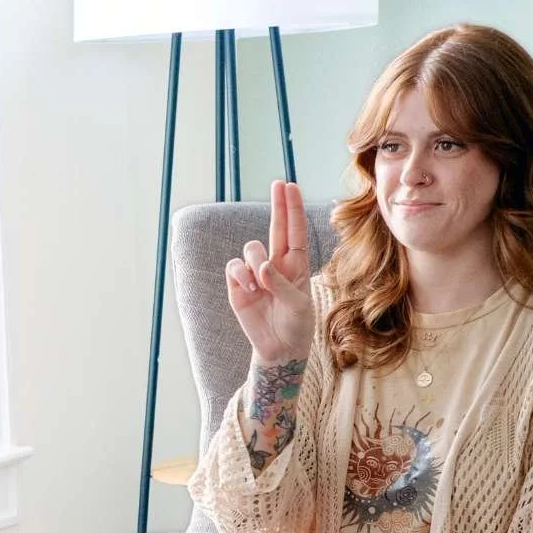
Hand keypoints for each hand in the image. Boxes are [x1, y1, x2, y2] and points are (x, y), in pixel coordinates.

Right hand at [225, 180, 313, 363]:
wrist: (279, 349)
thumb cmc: (296, 326)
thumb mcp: (299, 307)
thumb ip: (283, 285)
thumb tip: (262, 267)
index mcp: (297, 266)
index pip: (295, 232)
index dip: (293, 209)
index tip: (291, 187)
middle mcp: (276, 265)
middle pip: (276, 228)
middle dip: (278, 205)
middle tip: (278, 184)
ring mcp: (256, 273)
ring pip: (251, 248)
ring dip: (255, 261)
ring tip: (260, 284)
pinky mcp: (238, 285)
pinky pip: (234, 266)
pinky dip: (241, 274)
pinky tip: (249, 288)